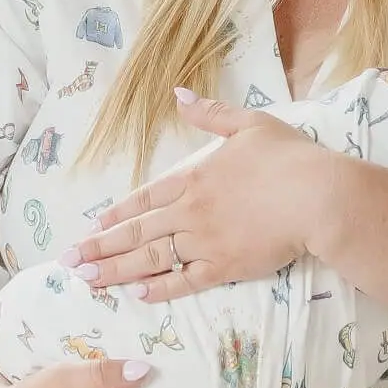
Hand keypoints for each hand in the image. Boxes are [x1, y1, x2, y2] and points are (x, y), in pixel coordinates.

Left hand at [61, 88, 340, 301]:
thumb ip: (210, 113)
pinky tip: (138, 294)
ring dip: (116, 270)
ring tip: (88, 280)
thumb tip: (178, 93)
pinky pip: (185, 281)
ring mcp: (205, 241)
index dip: (117, 213)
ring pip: (151, 258)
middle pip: (137, 231)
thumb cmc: (291, 158)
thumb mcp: (250, 123)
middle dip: (100, 247)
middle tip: (69, 261)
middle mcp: (191, 210)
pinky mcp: (225, 267)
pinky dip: (160, 288)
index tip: (93, 225)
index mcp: (194, 176)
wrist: (319, 196)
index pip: (145, 197)